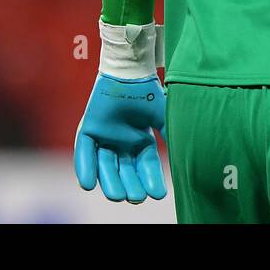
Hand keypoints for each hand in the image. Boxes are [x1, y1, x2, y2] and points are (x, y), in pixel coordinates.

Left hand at [74, 21, 167, 202]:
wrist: (129, 72)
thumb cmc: (148, 92)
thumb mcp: (162, 117)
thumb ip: (171, 136)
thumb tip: (184, 156)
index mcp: (140, 140)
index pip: (146, 166)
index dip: (152, 180)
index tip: (159, 195)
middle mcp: (122, 143)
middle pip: (125, 170)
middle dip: (131, 185)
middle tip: (136, 198)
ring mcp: (104, 137)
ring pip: (105, 166)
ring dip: (110, 182)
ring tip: (117, 196)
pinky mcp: (88, 130)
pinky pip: (85, 153)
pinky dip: (85, 168)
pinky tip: (88, 185)